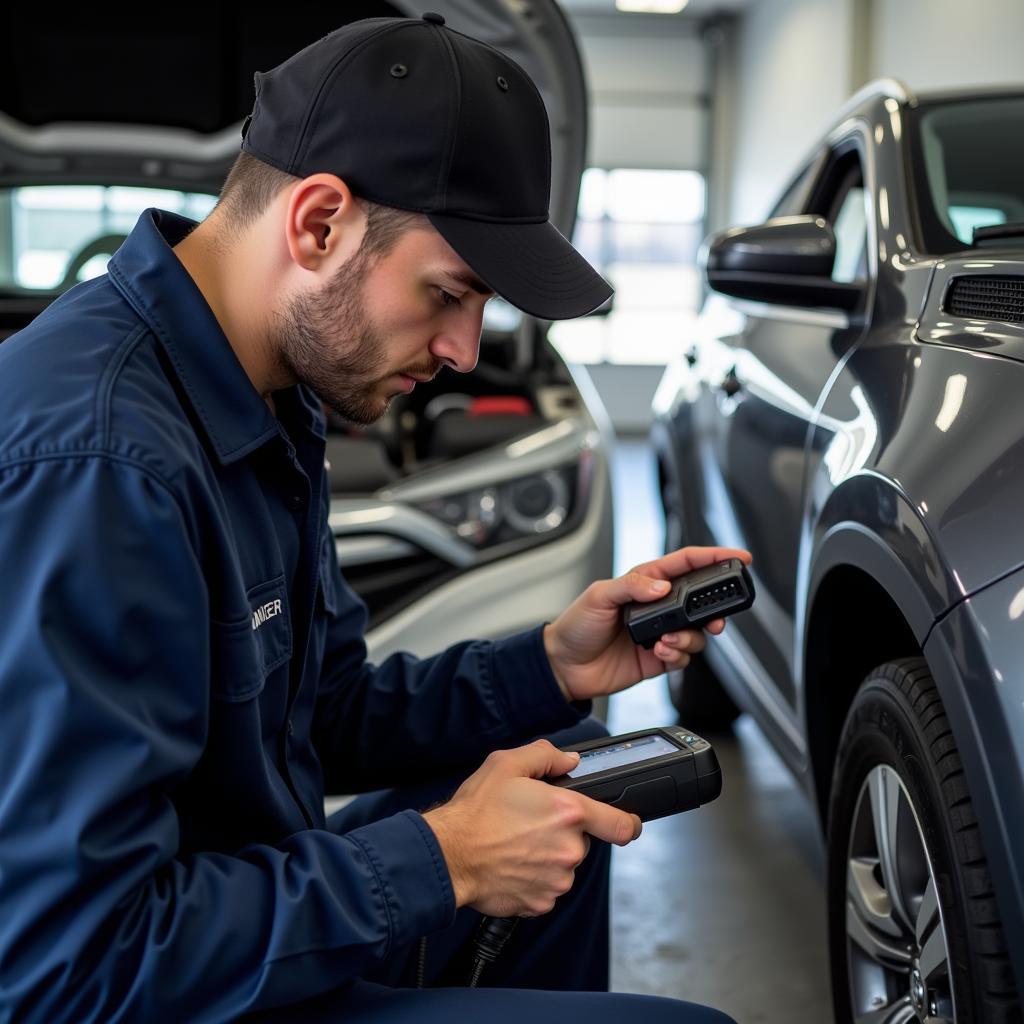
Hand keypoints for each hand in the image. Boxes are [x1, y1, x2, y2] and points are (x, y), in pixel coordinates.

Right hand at [422, 739, 640, 916]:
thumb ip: (546, 756)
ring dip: (547, 856)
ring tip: (514, 843)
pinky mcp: (541, 903)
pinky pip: (547, 888)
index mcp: (568, 813)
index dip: (629, 822)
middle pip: (582, 841)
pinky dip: (534, 877)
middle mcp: (568, 849)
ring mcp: (556, 880)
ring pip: (563, 865)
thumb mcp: (507, 764)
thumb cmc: (475, 812)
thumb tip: (570, 760)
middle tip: (530, 823)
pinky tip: (511, 863)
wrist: (448, 856)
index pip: (622, 824)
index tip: (629, 823)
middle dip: (562, 832)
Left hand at [543, 545, 751, 702]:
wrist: (564, 667)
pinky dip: (678, 654)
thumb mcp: (599, 596)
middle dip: (714, 609)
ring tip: (666, 640)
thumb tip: (661, 586)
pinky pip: (684, 655)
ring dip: (688, 638)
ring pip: (697, 633)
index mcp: (646, 582)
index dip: (714, 557)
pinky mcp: (660, 657)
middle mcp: (658, 606)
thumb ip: (631, 587)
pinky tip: (659, 652)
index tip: (739, 557)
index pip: (686, 564)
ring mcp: (661, 632)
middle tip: (716, 618)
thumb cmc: (576, 626)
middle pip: (701, 601)